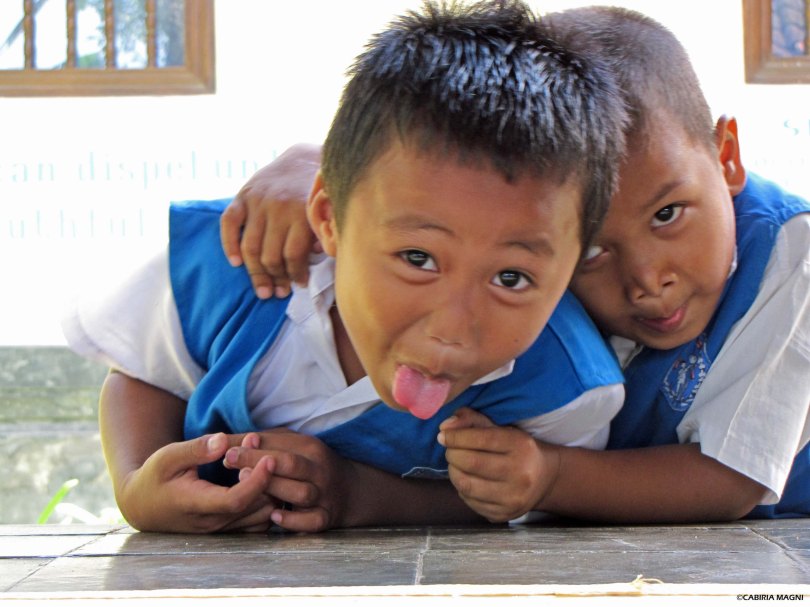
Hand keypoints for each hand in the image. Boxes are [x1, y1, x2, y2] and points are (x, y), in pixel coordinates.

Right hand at [117, 433, 277, 532]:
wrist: (143, 506)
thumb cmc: (156, 477)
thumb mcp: (168, 457)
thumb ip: (196, 449)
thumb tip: (223, 440)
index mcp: (196, 504)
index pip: (236, 500)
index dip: (257, 481)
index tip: (268, 458)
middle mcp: (212, 523)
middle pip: (256, 508)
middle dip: (270, 481)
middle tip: (269, 452)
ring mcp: (222, 530)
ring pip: (263, 518)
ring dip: (273, 492)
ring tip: (266, 464)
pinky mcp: (228, 530)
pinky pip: (259, 523)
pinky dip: (269, 502)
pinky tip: (264, 481)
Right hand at [220, 143, 321, 298]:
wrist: (303, 159)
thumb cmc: (319, 193)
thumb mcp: (326, 213)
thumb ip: (322, 235)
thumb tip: (314, 262)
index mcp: (303, 213)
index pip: (294, 255)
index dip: (296, 275)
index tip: (299, 285)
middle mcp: (279, 208)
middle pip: (271, 255)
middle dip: (275, 279)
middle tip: (278, 293)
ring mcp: (258, 201)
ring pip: (250, 246)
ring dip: (255, 272)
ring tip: (263, 289)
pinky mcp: (243, 195)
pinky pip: (229, 223)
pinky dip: (228, 244)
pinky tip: (236, 263)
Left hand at [223, 429, 358, 531]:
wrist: (349, 490)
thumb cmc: (308, 464)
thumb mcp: (291, 445)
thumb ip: (261, 442)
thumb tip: (224, 443)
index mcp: (310, 448)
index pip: (280, 444)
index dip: (252, 447)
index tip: (227, 450)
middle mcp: (319, 470)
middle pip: (291, 464)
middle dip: (259, 462)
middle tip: (231, 462)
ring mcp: (324, 495)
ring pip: (301, 493)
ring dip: (275, 489)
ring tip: (248, 490)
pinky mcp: (326, 517)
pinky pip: (311, 522)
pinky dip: (293, 521)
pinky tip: (274, 517)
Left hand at [437, 408, 560, 522]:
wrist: (545, 480)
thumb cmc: (518, 449)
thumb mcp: (502, 428)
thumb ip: (472, 421)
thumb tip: (445, 426)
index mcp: (521, 446)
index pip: (480, 439)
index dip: (455, 437)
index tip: (443, 435)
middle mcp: (520, 474)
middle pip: (471, 463)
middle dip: (452, 454)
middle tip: (450, 450)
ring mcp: (513, 498)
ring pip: (467, 485)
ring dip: (453, 472)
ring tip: (455, 465)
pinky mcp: (504, 514)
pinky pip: (470, 502)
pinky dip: (461, 488)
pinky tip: (467, 480)